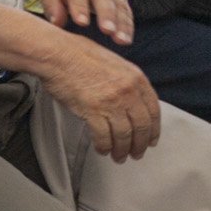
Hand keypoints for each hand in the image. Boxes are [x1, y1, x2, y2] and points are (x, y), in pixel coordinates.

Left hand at [38, 0, 132, 42]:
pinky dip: (128, 25)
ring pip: (119, 4)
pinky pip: (126, 11)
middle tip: (107, 31)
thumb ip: (53, 6)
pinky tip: (127, 39)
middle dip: (106, 14)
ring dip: (122, 23)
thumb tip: (57, 22)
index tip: (81, 23)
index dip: (80, 7)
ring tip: (121, 40)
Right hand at [40, 39, 161, 161]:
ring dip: (122, 149)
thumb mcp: (113, 62)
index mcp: (136, 78)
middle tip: (136, 154)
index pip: (153, 110)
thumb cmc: (78, 53)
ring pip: (124, 135)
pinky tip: (102, 150)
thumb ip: (125, 79)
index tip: (150, 140)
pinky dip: (104, 146)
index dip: (153, 129)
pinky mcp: (92, 111)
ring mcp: (111, 102)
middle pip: (141, 126)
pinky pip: (103, 136)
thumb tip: (128, 97)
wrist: (57, 54)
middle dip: (140, 144)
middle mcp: (128, 92)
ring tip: (118, 157)